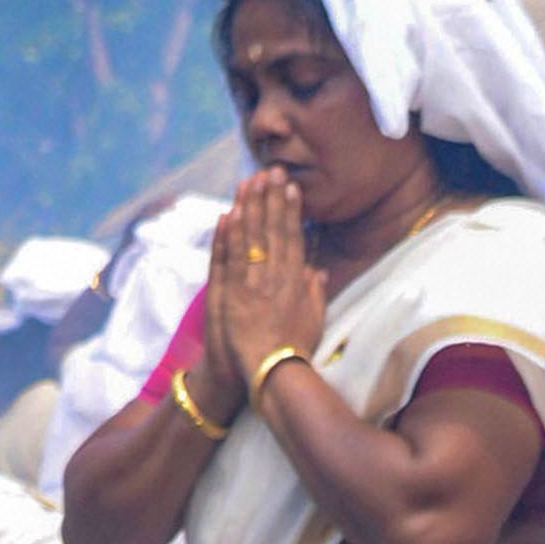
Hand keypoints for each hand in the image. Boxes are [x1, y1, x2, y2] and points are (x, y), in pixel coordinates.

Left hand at [214, 171, 323, 394]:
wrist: (271, 373)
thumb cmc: (294, 349)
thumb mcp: (315, 319)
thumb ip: (315, 291)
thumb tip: (316, 269)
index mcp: (295, 280)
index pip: (292, 236)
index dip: (290, 209)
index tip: (290, 187)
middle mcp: (274, 276)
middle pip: (271, 229)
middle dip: (270, 197)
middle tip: (270, 170)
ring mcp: (250, 283)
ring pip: (248, 237)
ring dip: (248, 207)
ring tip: (248, 181)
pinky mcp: (231, 293)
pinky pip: (228, 258)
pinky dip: (227, 235)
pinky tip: (228, 213)